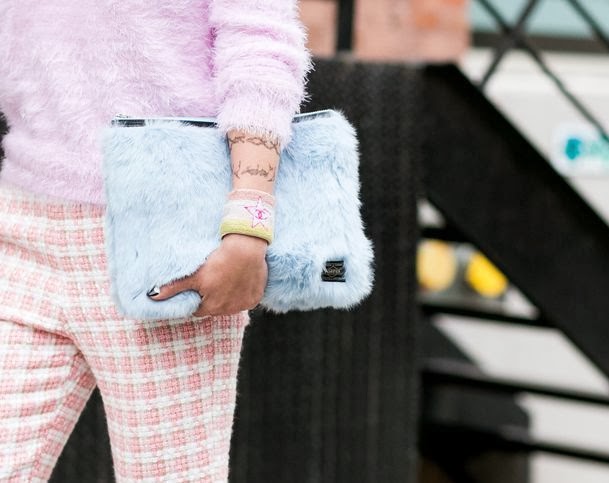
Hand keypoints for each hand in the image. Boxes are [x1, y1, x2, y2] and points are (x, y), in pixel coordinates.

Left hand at [148, 234, 267, 316]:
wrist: (245, 249)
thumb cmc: (218, 261)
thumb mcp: (193, 275)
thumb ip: (173, 288)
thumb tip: (151, 297)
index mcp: (211, 307)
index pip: (198, 309)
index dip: (196, 298)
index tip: (199, 286)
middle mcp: (228, 311)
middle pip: (215, 308)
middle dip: (212, 298)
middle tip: (212, 280)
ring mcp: (243, 305)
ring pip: (231, 305)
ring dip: (227, 297)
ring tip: (225, 279)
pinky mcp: (255, 298)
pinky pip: (245, 300)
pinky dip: (242, 293)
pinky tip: (239, 280)